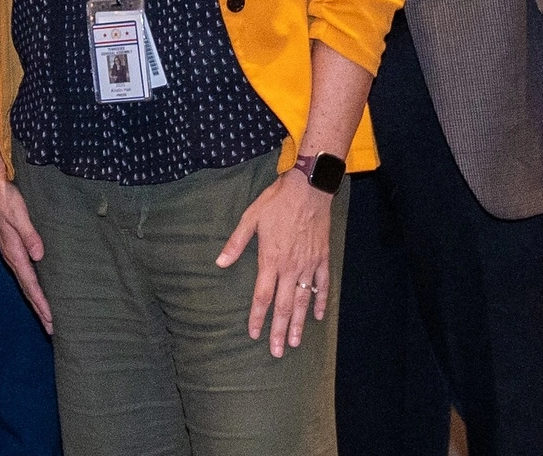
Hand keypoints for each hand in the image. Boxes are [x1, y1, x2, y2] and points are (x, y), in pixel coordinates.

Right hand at [0, 157, 52, 331]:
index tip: (51, 320)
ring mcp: (11, 251)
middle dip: (39, 309)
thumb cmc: (4, 196)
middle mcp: (11, 255)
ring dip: (36, 299)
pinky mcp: (12, 245)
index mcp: (13, 251)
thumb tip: (39, 256)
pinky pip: (24, 272)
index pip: (30, 283)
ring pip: (26, 282)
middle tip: (51, 328)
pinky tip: (38, 287)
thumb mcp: (18, 213)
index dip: (41, 303)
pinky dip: (32, 285)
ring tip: (46, 315)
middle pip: (27, 288)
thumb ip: (29, 233)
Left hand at [216, 168, 334, 357]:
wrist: (309, 189)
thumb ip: (236, 243)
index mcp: (271, 259)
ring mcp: (309, 265)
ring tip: (294, 343)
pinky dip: (321, 302)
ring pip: (303, 301)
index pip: (262, 296)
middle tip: (277, 352)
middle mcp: (291, 267)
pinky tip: (318, 317)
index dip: (258, 317)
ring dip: (298, 323)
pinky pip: (323, 286)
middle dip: (279, 330)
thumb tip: (219, 262)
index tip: (254, 334)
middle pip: (283, 305)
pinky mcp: (322, 259)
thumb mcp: (250, 218)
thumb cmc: (277, 202)